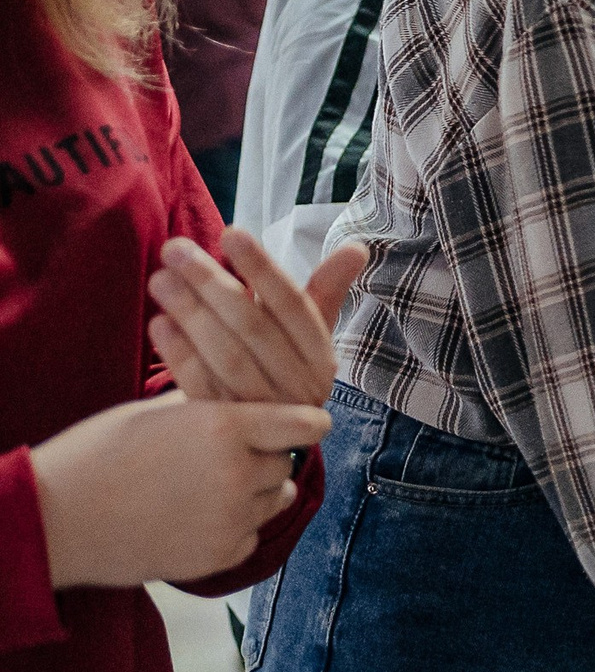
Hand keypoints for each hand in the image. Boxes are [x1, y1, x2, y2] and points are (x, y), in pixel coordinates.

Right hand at [29, 393, 331, 586]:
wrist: (55, 520)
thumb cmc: (99, 455)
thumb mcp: (160, 412)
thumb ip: (214, 403)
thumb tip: (247, 392)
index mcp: (228, 427)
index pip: (307, 424)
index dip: (305, 423)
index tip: (301, 425)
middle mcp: (240, 474)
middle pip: (287, 462)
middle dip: (265, 458)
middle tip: (225, 458)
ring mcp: (232, 519)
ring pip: (276, 499)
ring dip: (255, 493)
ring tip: (205, 488)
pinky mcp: (220, 556)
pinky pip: (252, 535)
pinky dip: (235, 528)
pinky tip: (193, 518)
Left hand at [147, 232, 362, 406]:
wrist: (259, 438)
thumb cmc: (283, 366)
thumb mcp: (308, 333)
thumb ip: (327, 289)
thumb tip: (357, 247)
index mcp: (321, 358)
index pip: (294, 306)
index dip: (262, 269)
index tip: (231, 233)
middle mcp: (298, 387)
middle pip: (254, 329)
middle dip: (212, 284)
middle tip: (175, 249)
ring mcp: (261, 410)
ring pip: (226, 356)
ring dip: (190, 314)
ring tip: (160, 278)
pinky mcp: (227, 427)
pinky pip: (201, 387)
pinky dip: (179, 354)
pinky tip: (159, 323)